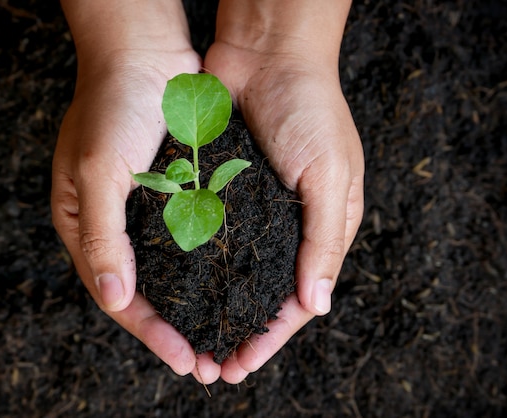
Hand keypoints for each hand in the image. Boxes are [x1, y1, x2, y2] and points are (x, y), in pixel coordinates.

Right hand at [51, 0, 201, 376]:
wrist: (143, 50)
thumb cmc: (112, 104)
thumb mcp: (98, 171)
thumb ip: (103, 237)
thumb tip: (116, 300)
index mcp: (84, 225)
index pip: (117, 294)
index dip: (151, 332)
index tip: (185, 361)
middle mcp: (115, 224)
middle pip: (146, 292)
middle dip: (177, 331)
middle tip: (211, 366)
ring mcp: (147, 209)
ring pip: (173, 272)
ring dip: (197, 305)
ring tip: (226, 338)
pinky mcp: (176, 191)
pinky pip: (192, 239)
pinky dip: (209, 267)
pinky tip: (233, 288)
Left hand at [203, 0, 363, 382]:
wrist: (267, 55)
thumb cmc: (311, 108)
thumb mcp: (331, 175)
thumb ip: (324, 241)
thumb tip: (317, 304)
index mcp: (322, 227)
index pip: (298, 298)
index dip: (270, 335)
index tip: (241, 364)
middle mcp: (285, 227)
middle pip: (260, 294)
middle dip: (238, 332)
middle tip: (211, 366)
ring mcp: (250, 212)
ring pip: (229, 274)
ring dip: (212, 307)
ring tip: (188, 339)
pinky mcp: (220, 192)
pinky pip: (207, 239)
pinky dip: (194, 267)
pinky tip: (175, 291)